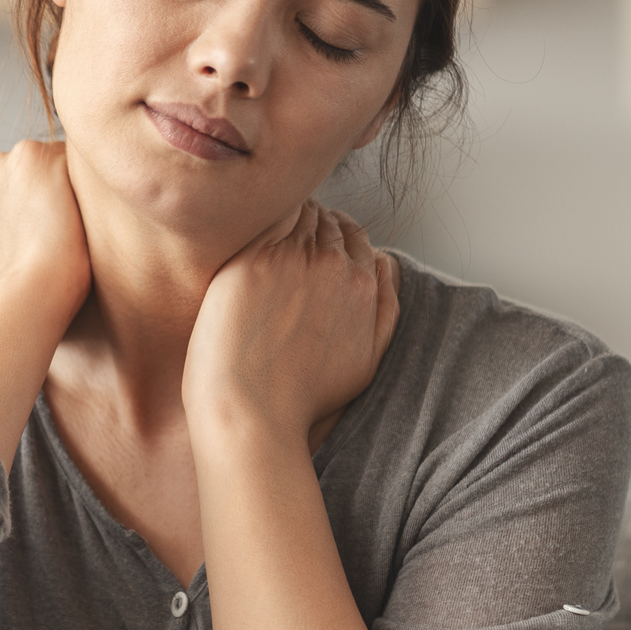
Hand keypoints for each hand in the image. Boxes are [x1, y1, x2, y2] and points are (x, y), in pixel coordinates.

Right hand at [0, 139, 91, 318]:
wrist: (25, 297)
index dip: (22, 214)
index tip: (39, 237)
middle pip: (19, 174)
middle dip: (38, 194)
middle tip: (60, 231)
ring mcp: (8, 162)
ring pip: (47, 164)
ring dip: (61, 186)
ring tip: (78, 225)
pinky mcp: (43, 158)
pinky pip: (72, 161)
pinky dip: (84, 181)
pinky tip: (92, 212)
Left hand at [183, 202, 399, 448]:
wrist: (253, 413)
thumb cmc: (303, 397)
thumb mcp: (367, 359)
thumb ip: (384, 308)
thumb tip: (385, 262)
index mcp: (364, 286)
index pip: (355, 236)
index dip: (334, 235)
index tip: (312, 245)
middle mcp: (334, 265)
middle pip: (327, 222)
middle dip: (311, 224)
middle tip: (284, 238)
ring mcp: (293, 260)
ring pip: (296, 216)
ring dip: (286, 220)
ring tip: (265, 239)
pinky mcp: (253, 261)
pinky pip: (264, 222)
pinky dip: (260, 221)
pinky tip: (246, 236)